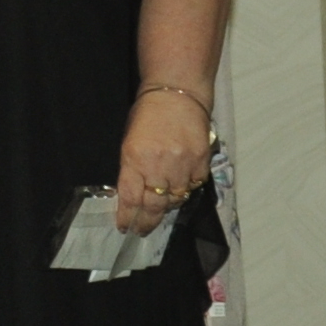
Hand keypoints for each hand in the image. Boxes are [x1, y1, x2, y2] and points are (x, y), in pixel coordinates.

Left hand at [113, 85, 211, 236]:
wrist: (176, 96)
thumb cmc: (147, 116)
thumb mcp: (129, 142)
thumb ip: (131, 169)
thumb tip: (132, 197)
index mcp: (135, 159)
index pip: (130, 198)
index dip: (127, 217)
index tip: (124, 227)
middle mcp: (158, 166)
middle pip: (153, 205)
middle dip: (146, 222)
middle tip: (141, 230)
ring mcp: (182, 166)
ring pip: (175, 200)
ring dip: (166, 207)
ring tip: (159, 210)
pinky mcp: (201, 164)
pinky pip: (192, 188)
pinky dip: (184, 192)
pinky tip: (178, 190)